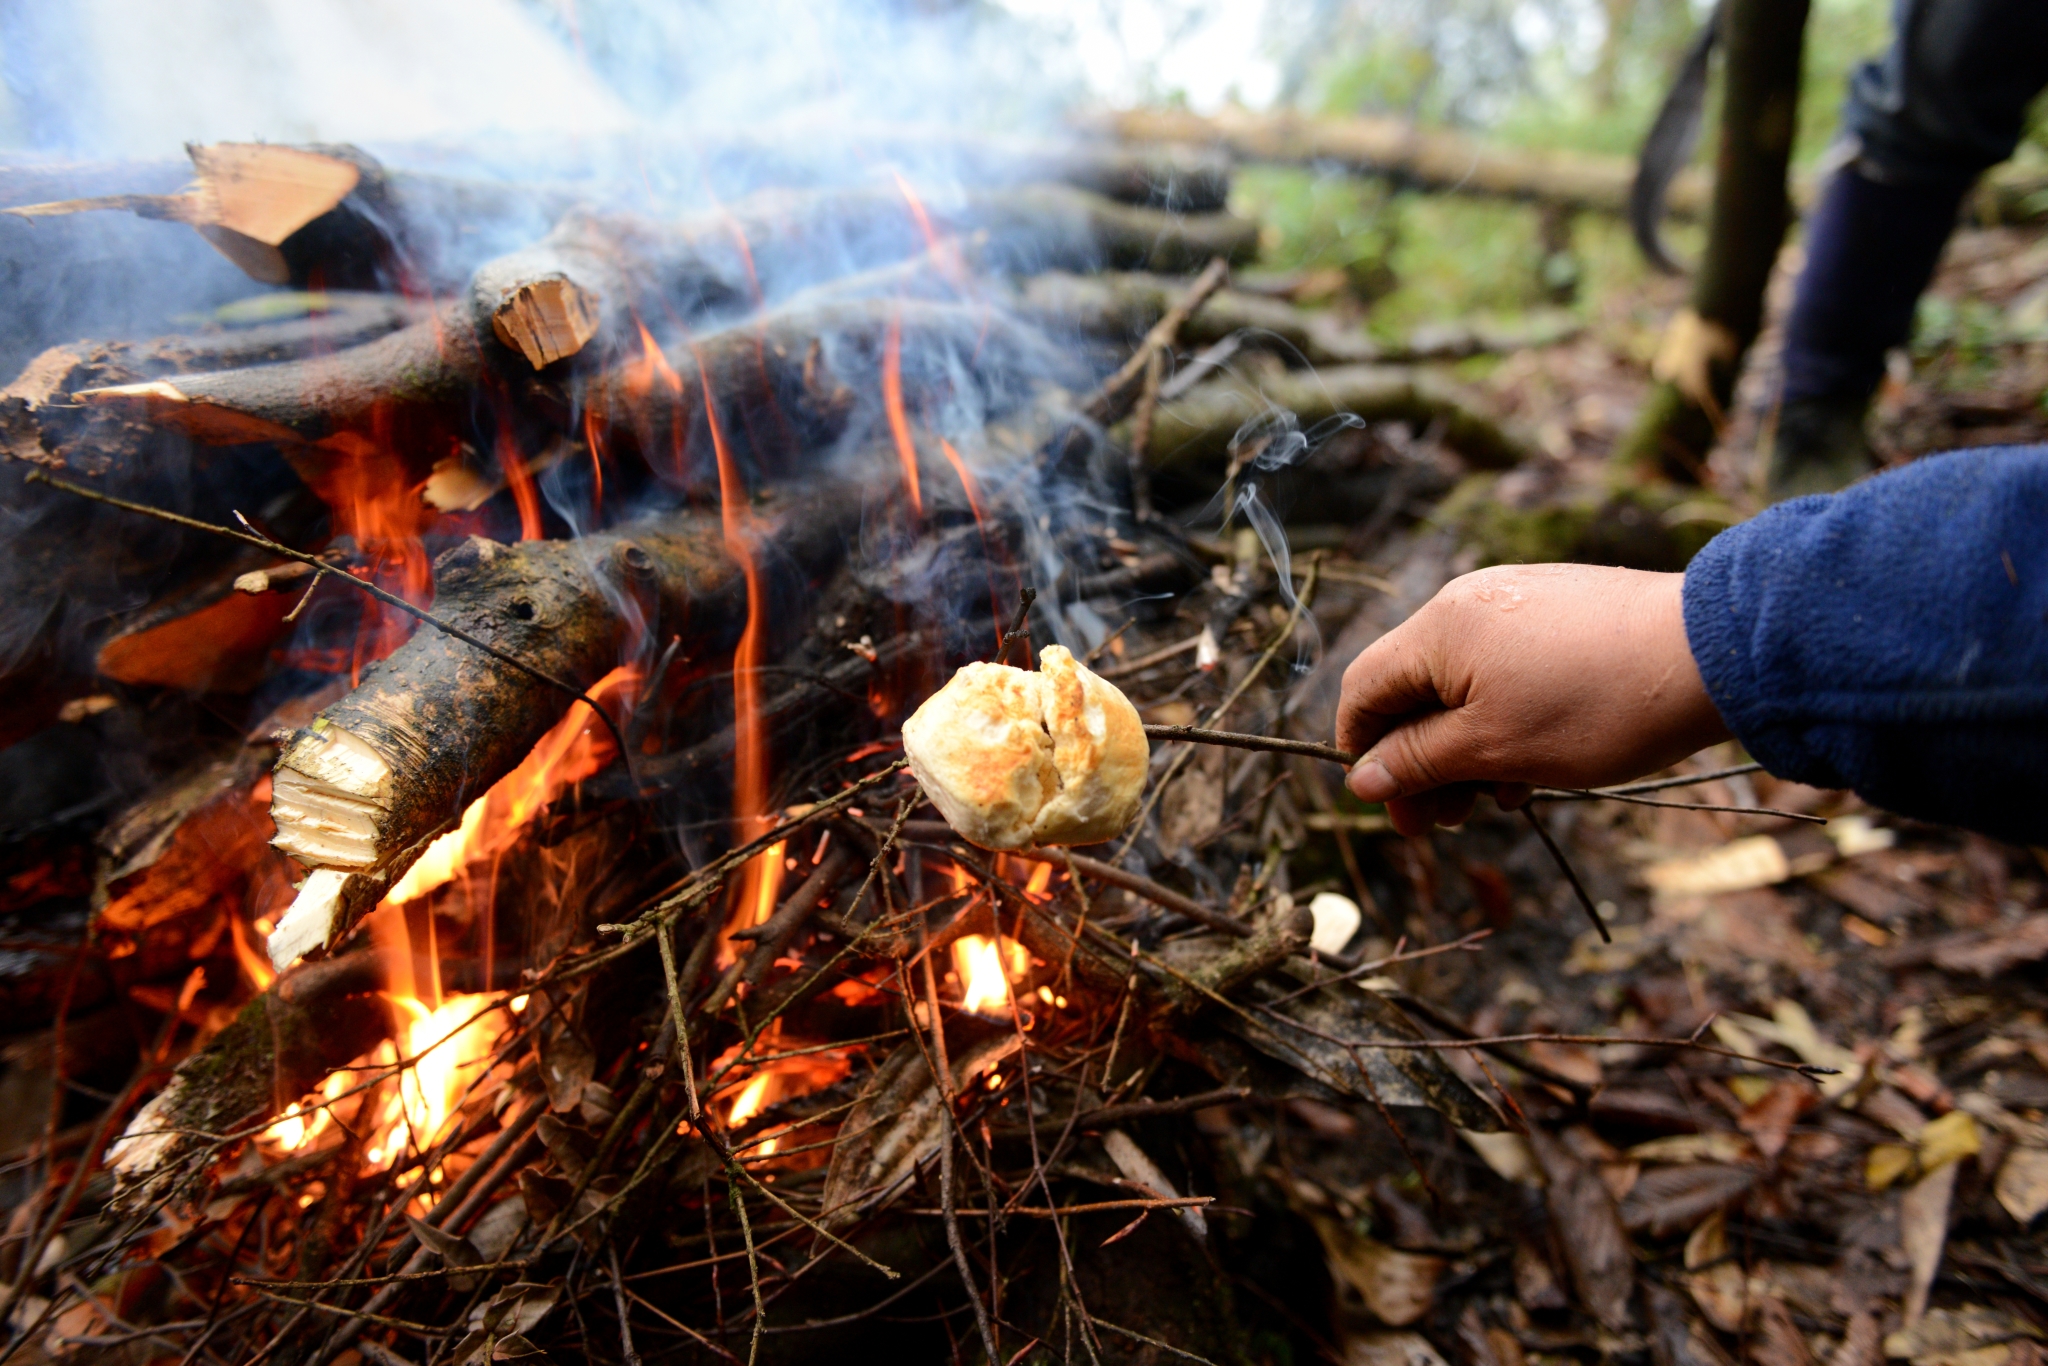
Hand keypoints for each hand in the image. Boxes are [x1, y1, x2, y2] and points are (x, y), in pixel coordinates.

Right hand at [1335, 564, 1731, 834]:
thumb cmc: (1596, 705)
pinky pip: (1509, 669)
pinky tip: (1537, 764)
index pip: (1364, 688)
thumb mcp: (1494, 749)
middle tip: (1446, 823)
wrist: (1715, 652)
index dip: (1362, 750)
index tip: (1389, 805)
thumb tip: (1361, 777)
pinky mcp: (1562, 610)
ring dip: (1467, 748)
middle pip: (1414, 689)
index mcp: (1438, 629)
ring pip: (1464, 685)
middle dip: (1421, 761)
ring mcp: (1519, 600)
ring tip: (1501, 799)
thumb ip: (1419, 761)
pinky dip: (1506, 719)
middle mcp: (1469, 603)